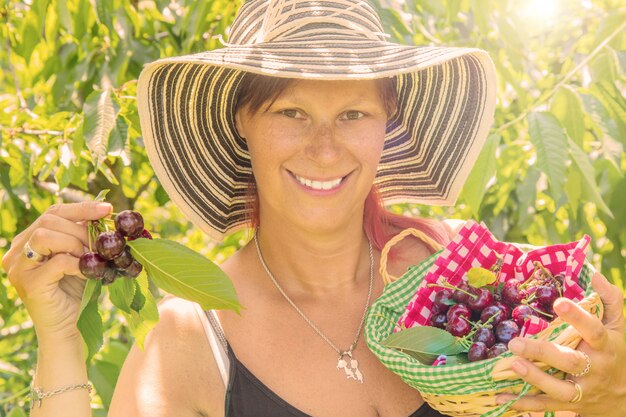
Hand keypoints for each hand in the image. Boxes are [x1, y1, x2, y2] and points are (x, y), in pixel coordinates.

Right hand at [1, 202, 112, 340]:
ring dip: (75, 244)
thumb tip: (104, 212)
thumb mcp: (81, 254)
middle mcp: (18, 250)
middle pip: (49, 220)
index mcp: (29, 238)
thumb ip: (84, 234)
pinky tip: (87, 272)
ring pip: (45, 236)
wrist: (71, 326)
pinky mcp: (28, 284)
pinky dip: (77, 264)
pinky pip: (56, 262)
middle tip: (100, 245)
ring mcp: (19, 267)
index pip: (54, 211)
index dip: (82, 207)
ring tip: (90, 259)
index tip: (108, 209)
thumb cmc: (77, 289)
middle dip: (81, 229)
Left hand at [496, 272, 625, 415]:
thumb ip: (609, 300)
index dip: (577, 317)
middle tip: (515, 342)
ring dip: (534, 378)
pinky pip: (546, 406)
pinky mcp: (572, 405)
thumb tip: (596, 274)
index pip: (593, 330)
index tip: (559, 302)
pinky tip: (501, 396)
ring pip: (559, 389)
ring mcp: (583, 389)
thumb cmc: (615, 352)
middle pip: (570, 361)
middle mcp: (595, 369)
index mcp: (606, 345)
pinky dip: (524, 403)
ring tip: (512, 364)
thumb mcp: (617, 326)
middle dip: (542, 353)